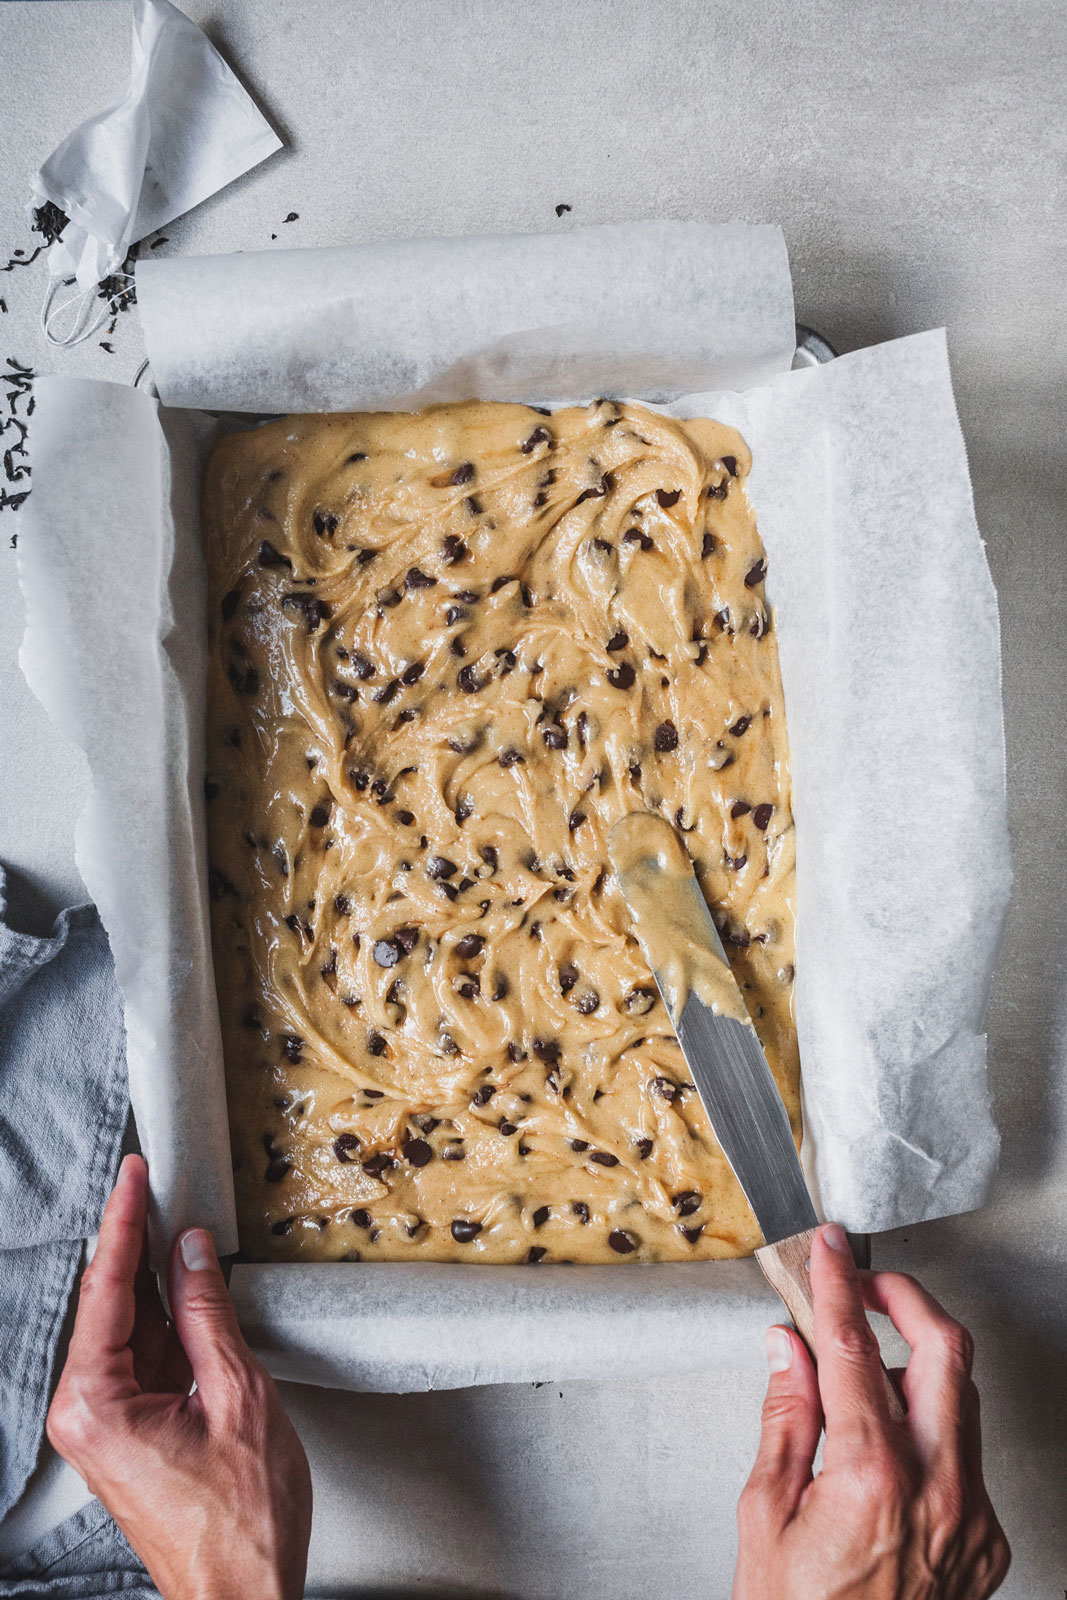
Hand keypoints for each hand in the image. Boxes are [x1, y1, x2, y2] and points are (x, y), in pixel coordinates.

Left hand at [47, 1154, 311, 1599]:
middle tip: (159, 1185)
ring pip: (130, 1328)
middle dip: (138, 1244)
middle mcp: (86, 1413)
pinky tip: (191, 1289)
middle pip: (111, 1304)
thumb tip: (191, 1252)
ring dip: (158, 1282)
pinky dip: (168, 1321)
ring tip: (184, 1228)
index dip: (123, 1222)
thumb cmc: (242, 1523)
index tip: (134, 1175)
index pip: (106, 1288)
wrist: (243, 1598)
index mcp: (96, 1403)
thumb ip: (207, 1314)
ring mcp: (105, 1425)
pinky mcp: (130, 1433)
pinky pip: (144, 1358)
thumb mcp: (237, 1395)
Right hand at [733, 1223, 1008, 1599]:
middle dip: (907, 1299)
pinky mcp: (985, 1544)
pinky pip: (965, 1459)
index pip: (856, 1346)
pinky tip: (885, 1445)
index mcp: (873, 1476)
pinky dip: (929, 1431)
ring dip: (919, 1364)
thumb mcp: (763, 1514)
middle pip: (946, 1352)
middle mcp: (938, 1491)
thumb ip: (785, 1418)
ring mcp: (971, 1519)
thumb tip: (790, 1349)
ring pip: (963, 1401)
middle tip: (867, 1281)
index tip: (828, 1248)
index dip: (838, 1283)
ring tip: (866, 1368)